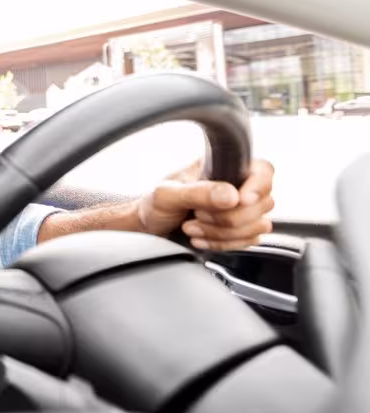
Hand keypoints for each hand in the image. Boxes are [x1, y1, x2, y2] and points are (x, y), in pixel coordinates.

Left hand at [137, 159, 274, 250]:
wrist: (147, 229)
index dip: (258, 186)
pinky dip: (224, 244)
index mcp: (222, 167)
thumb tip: (231, 195)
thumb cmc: (153, 205)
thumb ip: (198, 192)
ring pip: (259, 225)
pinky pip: (250, 241)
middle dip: (228, 217)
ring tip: (193, 227)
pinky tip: (200, 238)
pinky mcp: (238, 231)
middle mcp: (236, 186)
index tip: (241, 200)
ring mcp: (240, 210)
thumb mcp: (166, 195)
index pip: (262, 169)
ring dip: (223, 233)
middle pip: (264, 202)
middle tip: (197, 215)